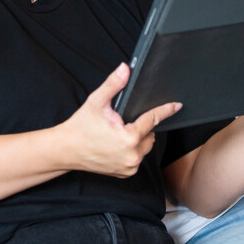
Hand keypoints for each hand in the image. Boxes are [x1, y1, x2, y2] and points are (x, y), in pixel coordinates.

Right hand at [60, 63, 180, 177]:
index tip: (177, 105)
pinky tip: (117, 144)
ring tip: (119, 132)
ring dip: (138, 138)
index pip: (153, 120)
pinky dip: (132, 150)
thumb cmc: (80, 126)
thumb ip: (113, 84)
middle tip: (122, 121)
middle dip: (142, 126)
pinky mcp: (125, 173)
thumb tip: (125, 69)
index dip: (165, 110)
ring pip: (145, 147)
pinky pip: (137, 157)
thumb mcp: (96, 102)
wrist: (65, 150)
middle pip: (150, 134)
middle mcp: (132, 156)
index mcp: (129, 138)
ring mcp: (129, 167)